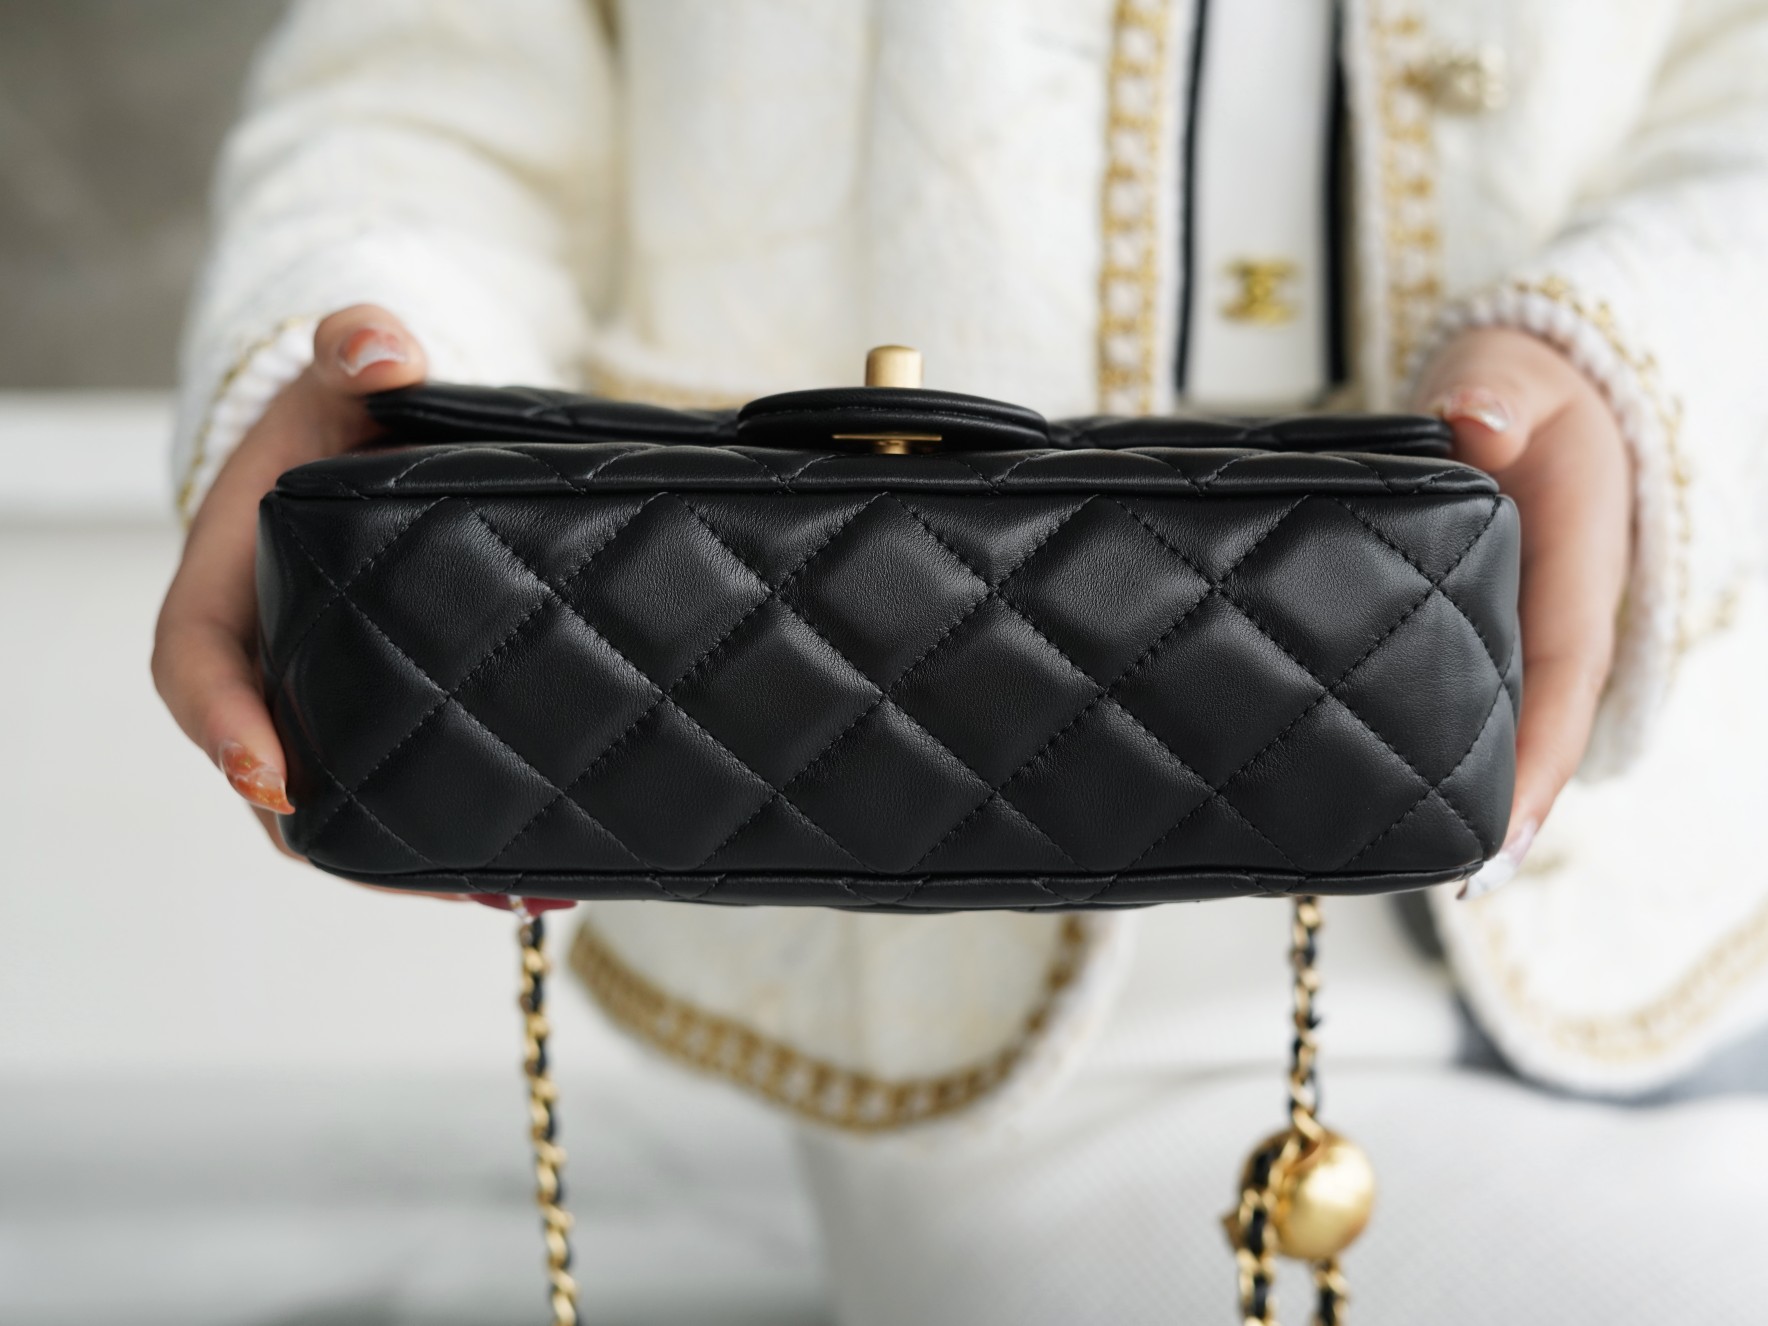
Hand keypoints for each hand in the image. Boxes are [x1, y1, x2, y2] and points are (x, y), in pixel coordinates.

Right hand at [152, 305, 575, 914]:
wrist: (378, 447)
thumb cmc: (340, 417)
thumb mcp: (341, 376)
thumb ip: (354, 350)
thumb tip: (378, 349)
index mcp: (226, 591)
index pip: (197, 666)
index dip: (224, 725)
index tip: (272, 777)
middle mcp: (270, 666)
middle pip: (279, 779)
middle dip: (350, 840)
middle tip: (443, 876)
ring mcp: (329, 703)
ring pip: (352, 807)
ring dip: (423, 863)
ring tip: (519, 893)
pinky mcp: (389, 717)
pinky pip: (407, 791)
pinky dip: (459, 837)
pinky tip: (536, 873)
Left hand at [1412, 327, 1631, 896]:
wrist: (1519, 390)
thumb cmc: (1521, 392)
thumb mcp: (1515, 379)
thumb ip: (1498, 396)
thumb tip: (1478, 425)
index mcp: (1578, 570)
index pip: (1562, 680)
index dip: (1536, 762)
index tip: (1500, 837)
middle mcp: (1556, 617)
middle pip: (1535, 730)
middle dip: (1500, 806)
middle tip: (1451, 880)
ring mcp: (1519, 631)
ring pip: (1501, 724)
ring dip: (1469, 790)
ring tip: (1408, 858)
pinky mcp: (1479, 631)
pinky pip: (1466, 697)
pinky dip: (1439, 747)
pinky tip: (1387, 792)